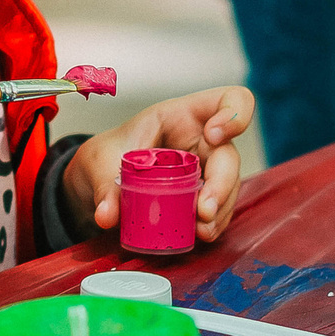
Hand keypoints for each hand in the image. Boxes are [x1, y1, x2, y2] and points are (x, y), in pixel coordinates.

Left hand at [60, 87, 256, 246]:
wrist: (102, 179)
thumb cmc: (109, 155)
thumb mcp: (100, 163)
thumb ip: (104, 187)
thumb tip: (107, 216)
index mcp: (181, 116)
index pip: (227, 100)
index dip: (234, 114)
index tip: (214, 135)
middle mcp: (202, 140)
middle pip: (228, 155)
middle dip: (222, 184)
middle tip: (203, 211)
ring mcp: (206, 169)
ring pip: (229, 186)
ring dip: (220, 210)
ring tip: (202, 231)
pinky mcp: (203, 194)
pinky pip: (219, 207)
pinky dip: (214, 222)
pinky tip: (200, 235)